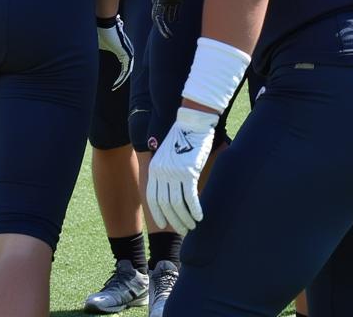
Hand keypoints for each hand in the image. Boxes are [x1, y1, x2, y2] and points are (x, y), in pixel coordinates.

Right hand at [97, 15, 132, 88]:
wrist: (105, 25)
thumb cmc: (100, 32)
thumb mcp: (98, 44)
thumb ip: (98, 50)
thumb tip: (86, 54)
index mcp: (121, 50)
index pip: (123, 65)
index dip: (120, 75)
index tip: (113, 83)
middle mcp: (127, 51)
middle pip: (127, 69)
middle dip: (121, 79)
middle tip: (114, 87)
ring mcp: (128, 52)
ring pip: (127, 70)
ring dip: (121, 80)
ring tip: (114, 87)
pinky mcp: (126, 53)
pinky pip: (127, 69)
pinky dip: (122, 77)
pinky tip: (116, 84)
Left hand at [147, 106, 217, 233]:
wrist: (193, 121)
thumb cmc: (184, 137)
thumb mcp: (168, 154)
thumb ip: (166, 170)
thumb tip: (171, 188)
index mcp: (155, 168)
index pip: (152, 197)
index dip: (158, 213)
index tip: (164, 224)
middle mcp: (162, 172)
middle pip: (165, 204)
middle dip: (173, 220)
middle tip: (182, 230)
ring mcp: (175, 173)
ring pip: (177, 204)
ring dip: (185, 218)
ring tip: (192, 226)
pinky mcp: (189, 172)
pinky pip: (190, 197)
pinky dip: (194, 209)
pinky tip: (199, 216)